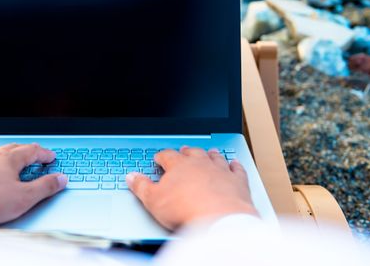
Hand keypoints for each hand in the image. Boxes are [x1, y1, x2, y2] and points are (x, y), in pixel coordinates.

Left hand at [0, 143, 66, 224]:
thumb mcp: (24, 198)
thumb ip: (45, 187)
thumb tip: (61, 179)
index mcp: (9, 158)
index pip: (33, 150)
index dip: (45, 154)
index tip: (51, 157)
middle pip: (15, 148)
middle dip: (28, 152)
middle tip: (36, 156)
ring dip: (10, 157)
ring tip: (15, 163)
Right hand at [126, 146, 257, 230]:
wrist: (218, 218)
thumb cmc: (185, 210)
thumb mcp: (154, 200)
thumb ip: (141, 187)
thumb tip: (131, 178)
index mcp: (178, 165)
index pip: (167, 155)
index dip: (162, 156)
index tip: (159, 157)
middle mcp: (200, 163)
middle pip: (192, 153)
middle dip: (187, 152)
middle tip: (184, 150)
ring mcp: (220, 170)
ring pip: (214, 157)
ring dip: (211, 154)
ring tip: (209, 151)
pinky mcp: (237, 181)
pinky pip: (237, 169)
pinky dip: (235, 165)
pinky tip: (235, 163)